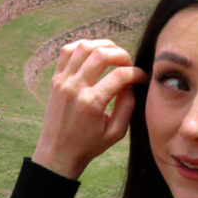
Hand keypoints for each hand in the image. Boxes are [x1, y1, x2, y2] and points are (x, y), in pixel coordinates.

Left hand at [32, 40, 147, 179]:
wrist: (57, 153)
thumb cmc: (88, 145)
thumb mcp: (116, 132)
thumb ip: (128, 105)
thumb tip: (132, 82)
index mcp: (91, 103)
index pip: (120, 75)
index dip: (136, 73)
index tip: (142, 78)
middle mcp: (75, 88)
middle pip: (101, 54)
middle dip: (121, 54)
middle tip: (128, 63)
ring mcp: (62, 81)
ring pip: (83, 47)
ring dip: (102, 45)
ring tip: (113, 53)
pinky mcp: (55, 79)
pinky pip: (66, 51)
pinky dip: (82, 45)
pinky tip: (93, 52)